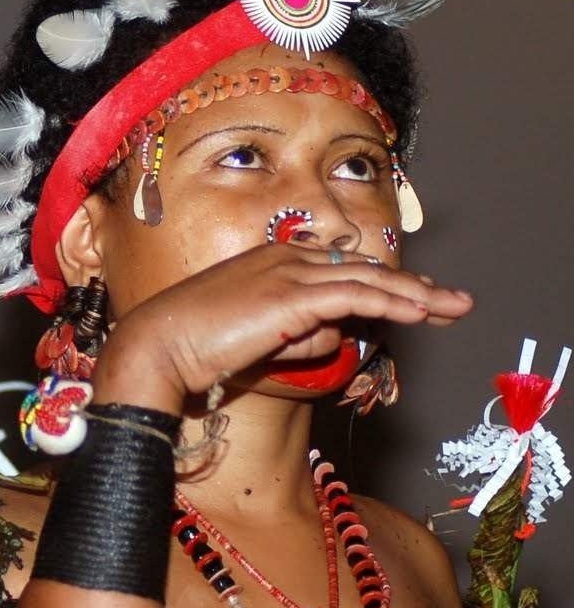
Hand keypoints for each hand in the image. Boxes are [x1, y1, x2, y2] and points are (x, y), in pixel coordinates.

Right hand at [96, 243, 471, 409]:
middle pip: (362, 269)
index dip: (378, 283)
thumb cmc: (187, 348)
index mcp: (267, 262)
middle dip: (410, 286)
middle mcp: (283, 259)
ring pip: (369, 280)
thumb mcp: (250, 340)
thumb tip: (332, 338)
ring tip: (452, 308)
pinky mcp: (293, 297)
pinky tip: (420, 313)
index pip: (337, 269)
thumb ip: (292, 334)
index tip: (408, 297)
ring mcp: (289, 274)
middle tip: (448, 300)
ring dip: (416, 295)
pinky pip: (357, 296)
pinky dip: (393, 303)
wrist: (155, 346)